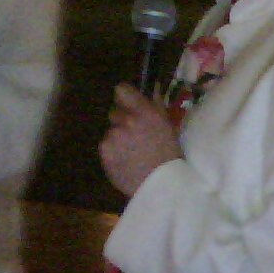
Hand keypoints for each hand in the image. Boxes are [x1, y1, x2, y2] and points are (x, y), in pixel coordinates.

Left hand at [99, 83, 182, 197]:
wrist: (160, 184)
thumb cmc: (169, 155)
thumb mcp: (167, 126)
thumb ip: (156, 106)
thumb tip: (153, 88)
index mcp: (144, 112)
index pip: (121, 90)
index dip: (125, 97)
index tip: (129, 105)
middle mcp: (126, 121)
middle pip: (114, 112)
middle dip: (122, 120)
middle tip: (134, 135)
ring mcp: (113, 136)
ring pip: (110, 131)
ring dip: (117, 138)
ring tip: (131, 153)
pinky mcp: (104, 152)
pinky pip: (106, 146)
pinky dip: (113, 152)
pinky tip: (124, 161)